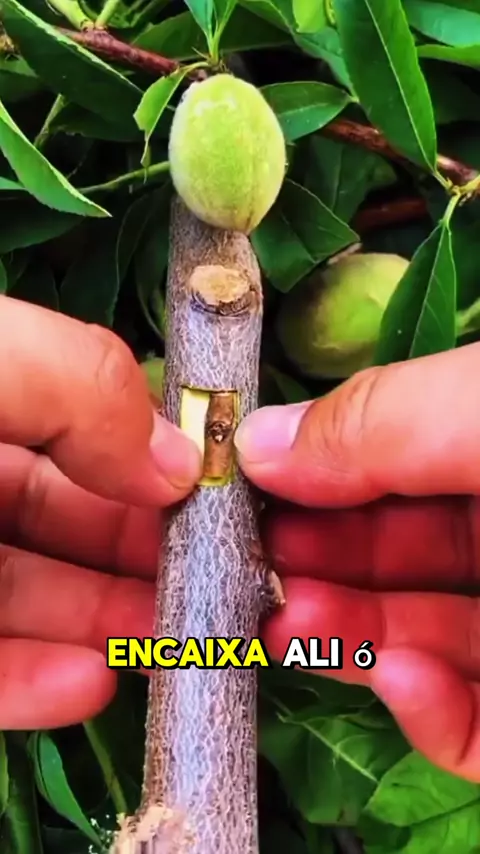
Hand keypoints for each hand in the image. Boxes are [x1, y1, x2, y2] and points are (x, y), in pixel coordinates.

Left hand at [0, 295, 200, 729]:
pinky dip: (31, 684)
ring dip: (105, 626)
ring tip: (176, 643)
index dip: (150, 460)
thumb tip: (180, 462)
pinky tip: (90, 684)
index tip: (217, 499)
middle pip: (64, 519)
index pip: (78, 426)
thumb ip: (84, 388)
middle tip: (219, 586)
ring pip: (28, 599)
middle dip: (144, 555)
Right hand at [236, 343, 479, 782]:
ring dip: (345, 634)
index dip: (316, 475)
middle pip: (392, 556)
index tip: (245, 488)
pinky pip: (467, 726)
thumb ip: (378, 421)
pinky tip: (404, 679)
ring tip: (291, 624)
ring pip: (416, 641)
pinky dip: (425, 710)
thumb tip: (255, 441)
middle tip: (249, 570)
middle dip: (312, 562)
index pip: (394, 463)